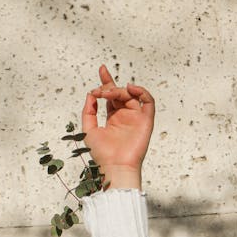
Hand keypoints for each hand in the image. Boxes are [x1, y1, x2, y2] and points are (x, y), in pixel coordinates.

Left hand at [81, 65, 154, 188]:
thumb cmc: (102, 154)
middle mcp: (125, 116)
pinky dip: (142, 92)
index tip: (102, 69)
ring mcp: (136, 118)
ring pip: (132, 95)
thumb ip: (88, 111)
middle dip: (109, 87)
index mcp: (113, 118)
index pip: (111, 96)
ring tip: (109, 93)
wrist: (115, 166)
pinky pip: (148, 102)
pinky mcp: (146, 121)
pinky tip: (130, 89)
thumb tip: (91, 94)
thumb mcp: (88, 129)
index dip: (106, 81)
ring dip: (120, 90)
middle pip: (120, 93)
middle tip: (100, 92)